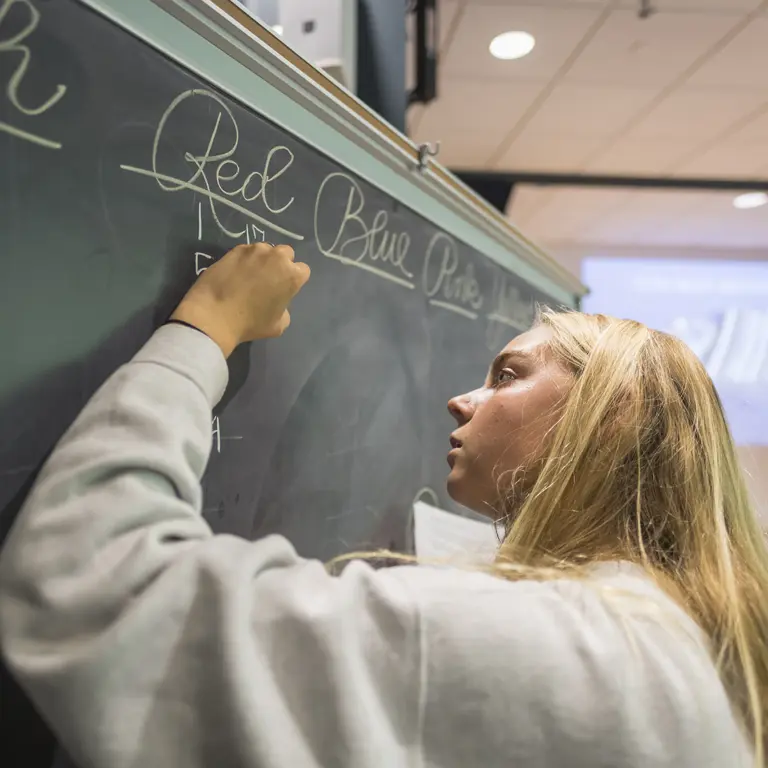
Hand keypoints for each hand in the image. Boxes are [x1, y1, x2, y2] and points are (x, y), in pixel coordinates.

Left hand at [171, 243, 309, 357]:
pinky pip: (246, 251)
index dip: (294, 280)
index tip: (284, 289)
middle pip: (286, 253)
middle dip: (281, 263)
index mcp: (292, 275)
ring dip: (263, 259)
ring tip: (250, 274)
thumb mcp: (279, 325)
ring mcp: (254, 250)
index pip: (303, 270)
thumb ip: (285, 308)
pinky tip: (235, 272)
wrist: (214, 315)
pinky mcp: (235, 249)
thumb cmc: (250, 323)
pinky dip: (245, 259)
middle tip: (269, 279)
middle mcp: (277, 257)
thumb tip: (277, 300)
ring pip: (266, 249)